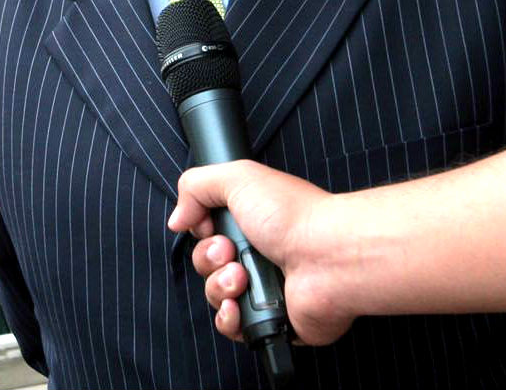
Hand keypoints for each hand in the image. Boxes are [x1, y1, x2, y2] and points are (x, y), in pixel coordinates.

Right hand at [167, 160, 357, 345]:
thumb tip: (178, 219)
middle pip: (206, 265)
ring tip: (240, 278)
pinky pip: (231, 327)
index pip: (208, 232)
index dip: (201, 231)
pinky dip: (229, 317)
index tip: (209, 226)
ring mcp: (263, 289)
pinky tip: (239, 304)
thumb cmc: (292, 216)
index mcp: (251, 222)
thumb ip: (196, 185)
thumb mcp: (238, 177)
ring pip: (215, 296)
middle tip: (229, 252)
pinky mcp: (269, 320)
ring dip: (219, 287)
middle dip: (208, 259)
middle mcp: (258, 254)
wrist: (327, 258)